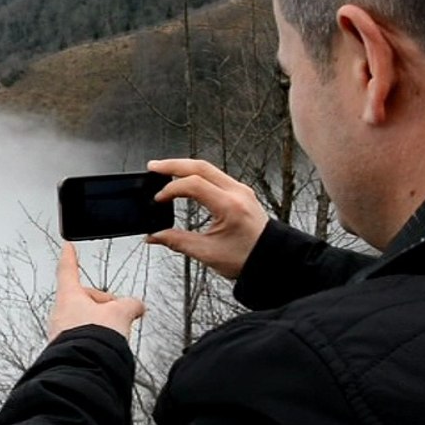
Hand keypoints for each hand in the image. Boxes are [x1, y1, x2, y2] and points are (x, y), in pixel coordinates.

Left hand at [47, 242, 145, 341]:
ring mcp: (60, 332)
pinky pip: (81, 336)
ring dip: (99, 323)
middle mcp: (60, 313)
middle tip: (117, 312)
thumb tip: (137, 304)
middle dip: (101, 303)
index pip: (68, 270)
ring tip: (113, 334)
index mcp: (69, 296)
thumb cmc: (93, 340)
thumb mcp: (120, 313)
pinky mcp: (65, 349)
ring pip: (82, 319)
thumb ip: (130, 304)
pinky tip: (105, 347)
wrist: (86, 369)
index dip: (70, 257)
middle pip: (82, 298)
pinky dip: (94, 338)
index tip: (67, 248)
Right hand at [145, 158, 269, 278]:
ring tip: (164, 170)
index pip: (193, 184)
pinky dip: (196, 173)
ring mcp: (240, 189)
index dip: (171, 189)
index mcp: (229, 206)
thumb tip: (154, 236)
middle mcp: (237, 192)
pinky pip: (215, 175)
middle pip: (200, 166)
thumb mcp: (207, 253)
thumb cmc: (247, 258)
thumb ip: (177, 242)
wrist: (272, 259)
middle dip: (173, 165)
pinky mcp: (240, 192)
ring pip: (208, 167)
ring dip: (184, 167)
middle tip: (153, 167)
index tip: (158, 200)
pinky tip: (185, 178)